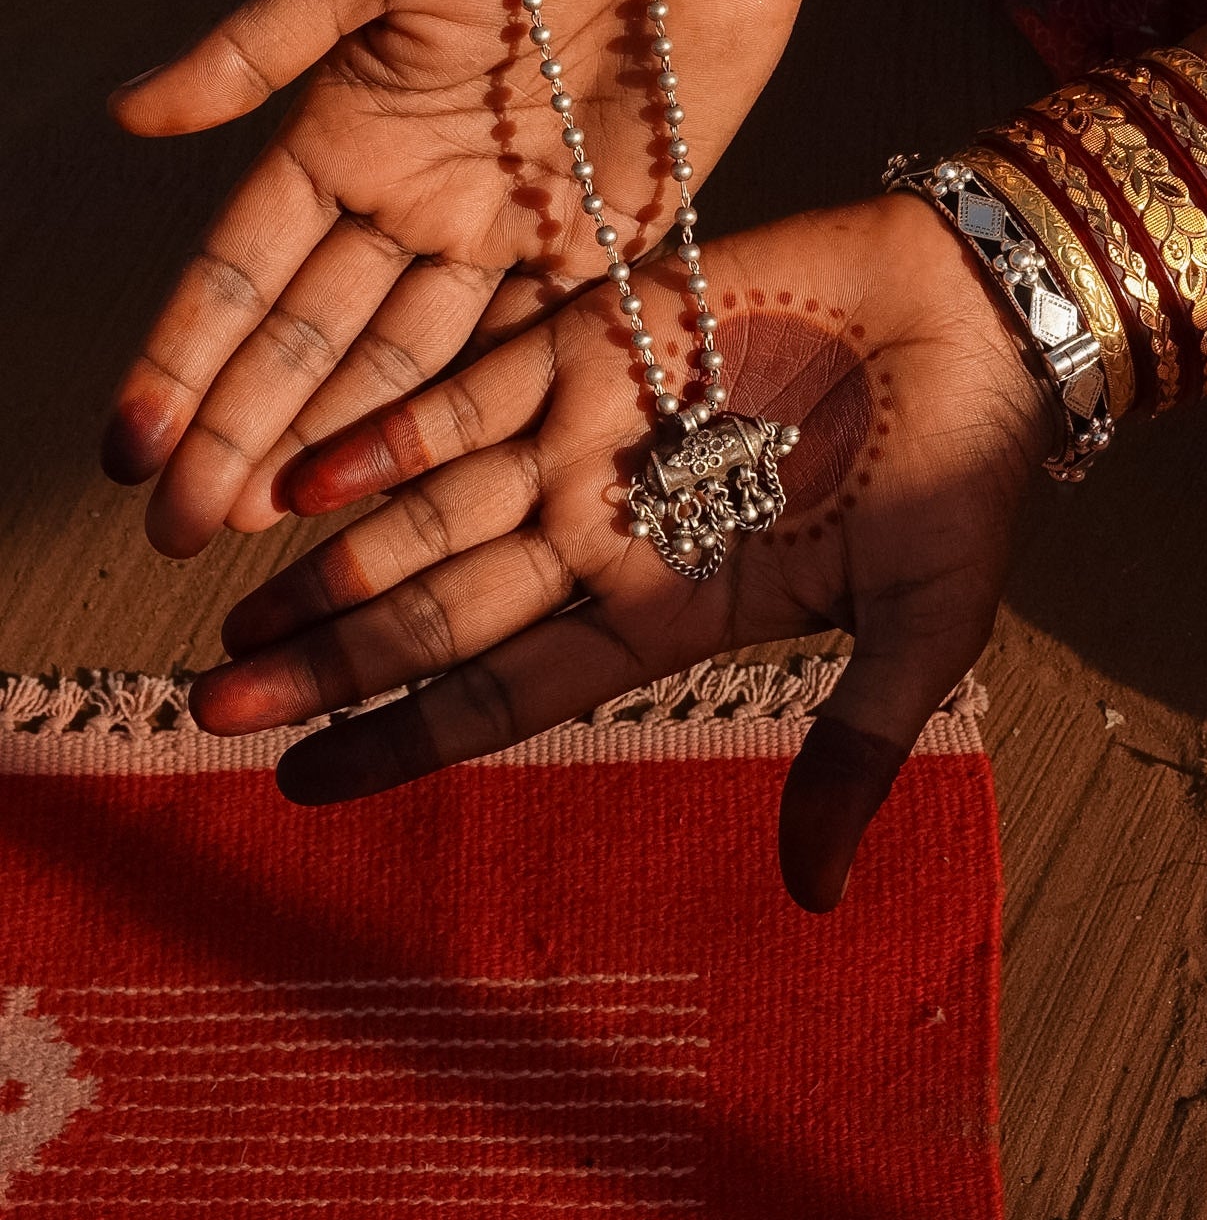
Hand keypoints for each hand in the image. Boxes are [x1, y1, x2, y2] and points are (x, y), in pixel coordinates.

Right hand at [102, 0, 814, 557]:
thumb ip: (261, 46)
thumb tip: (128, 112)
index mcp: (343, 132)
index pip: (240, 272)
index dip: (182, 362)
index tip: (129, 452)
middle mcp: (409, 202)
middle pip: (307, 344)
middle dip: (239, 438)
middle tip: (179, 538)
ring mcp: (498, 237)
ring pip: (397, 370)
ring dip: (329, 451)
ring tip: (263, 537)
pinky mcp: (594, 253)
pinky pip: (515, 354)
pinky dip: (461, 423)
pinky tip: (408, 492)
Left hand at [190, 197, 1049, 911]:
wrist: (983, 316)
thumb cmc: (965, 477)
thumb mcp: (920, 632)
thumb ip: (853, 750)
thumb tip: (817, 902)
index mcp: (669, 608)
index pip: (507, 694)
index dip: (400, 742)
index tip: (296, 786)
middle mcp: (607, 530)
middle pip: (441, 612)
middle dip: (331, 665)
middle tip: (211, 706)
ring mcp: (593, 435)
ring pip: (432, 512)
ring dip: (334, 563)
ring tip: (233, 616)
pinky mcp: (596, 338)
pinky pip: (472, 394)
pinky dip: (390, 435)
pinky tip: (305, 479)